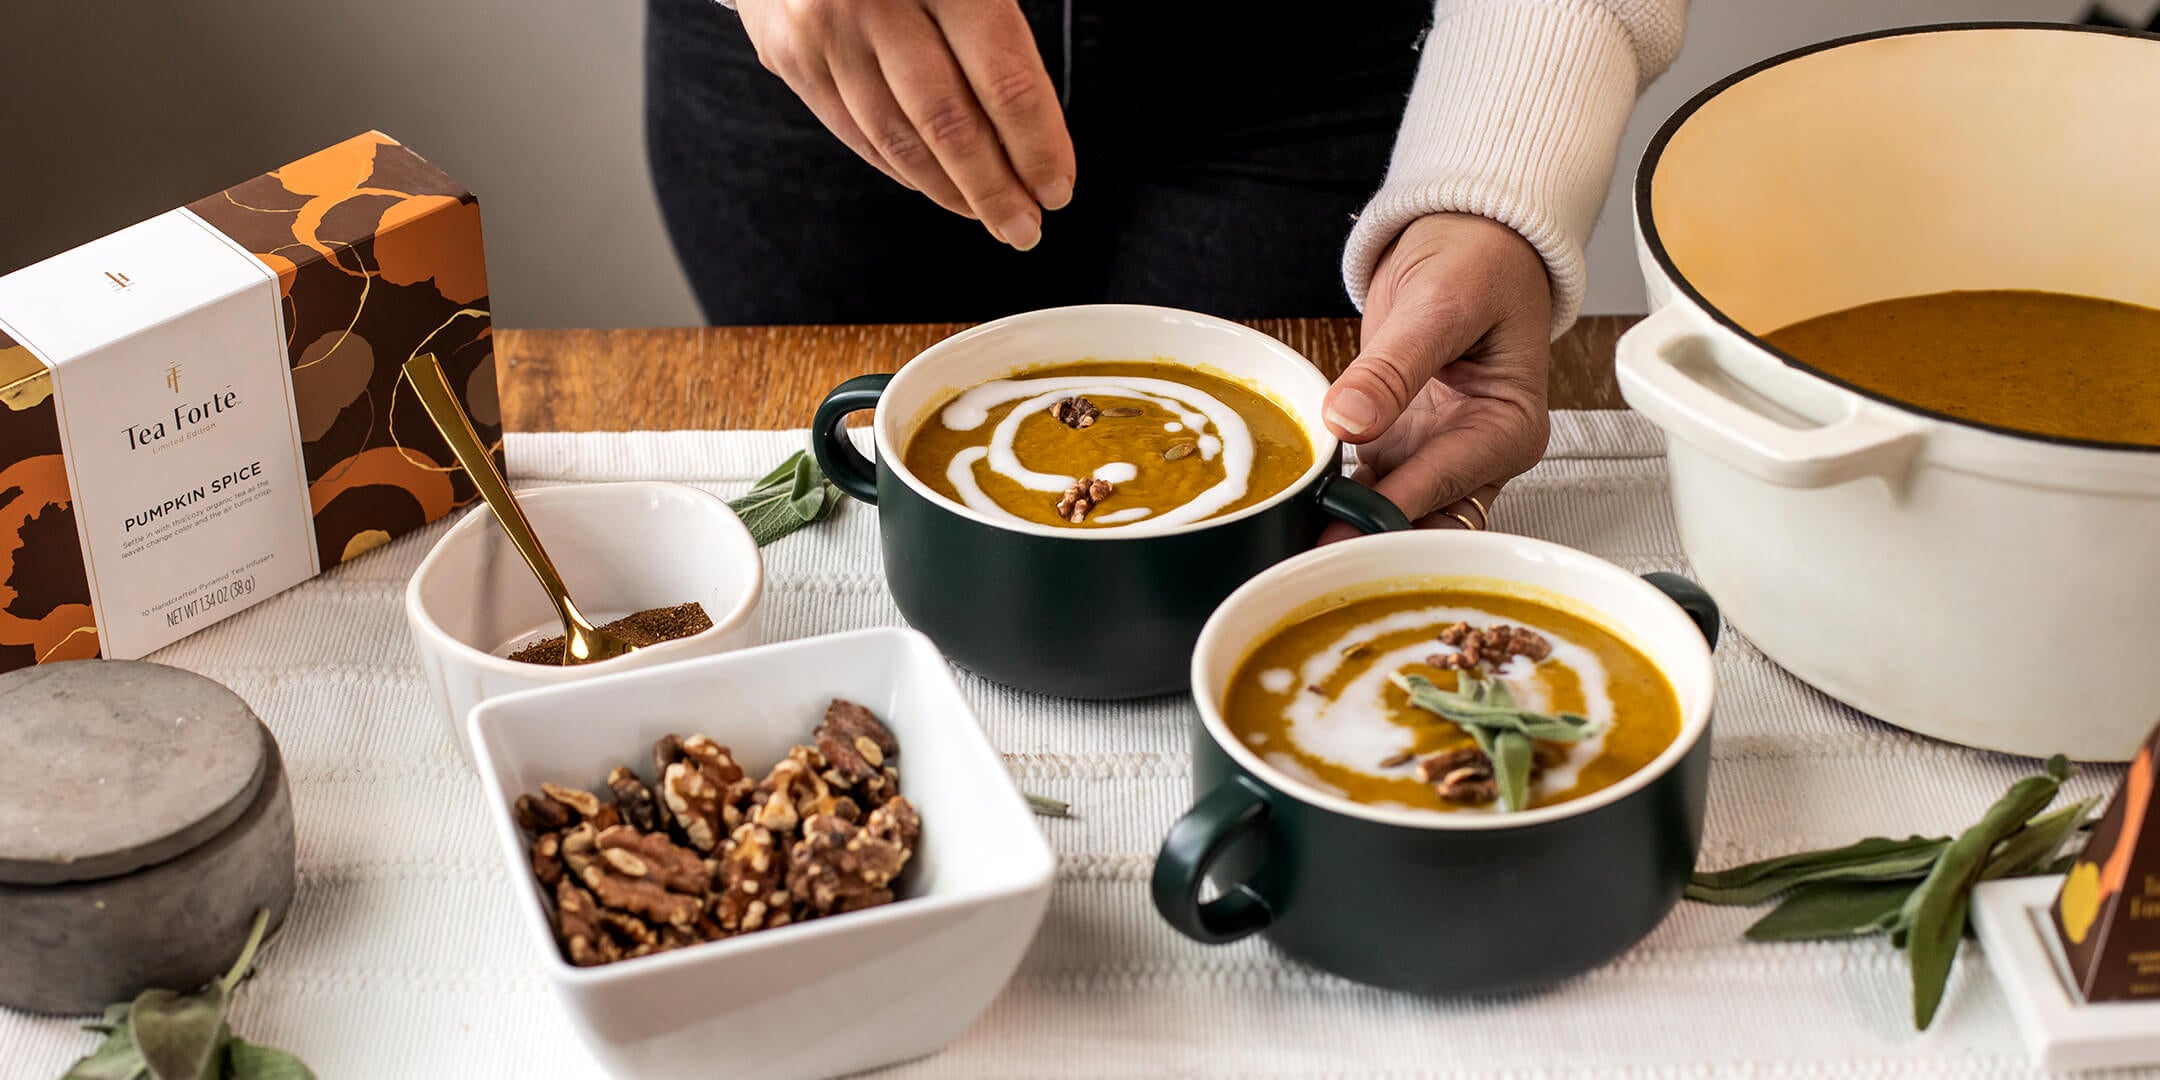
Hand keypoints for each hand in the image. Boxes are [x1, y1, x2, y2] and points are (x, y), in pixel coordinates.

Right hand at [737, 0, 1074, 249]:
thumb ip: (1000, 34)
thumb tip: (1037, 142)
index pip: (1005, 82)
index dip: (1038, 146)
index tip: (1058, 189)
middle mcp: (880, 0)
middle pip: (951, 124)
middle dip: (996, 189)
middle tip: (1025, 227)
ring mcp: (828, 31)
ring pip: (899, 139)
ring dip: (951, 192)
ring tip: (987, 216)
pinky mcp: (791, 55)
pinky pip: (856, 133)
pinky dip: (901, 168)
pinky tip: (935, 185)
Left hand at [1320, 213, 1551, 541]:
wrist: (1467, 239)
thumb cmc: (1478, 262)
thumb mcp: (1439, 303)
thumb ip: (1393, 368)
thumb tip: (1351, 419)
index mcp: (1509, 428)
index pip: (1445, 486)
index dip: (1388, 516)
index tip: (1337, 538)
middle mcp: (1479, 454)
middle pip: (1428, 523)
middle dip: (1370, 543)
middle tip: (1307, 560)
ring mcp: (1438, 455)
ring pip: (1397, 517)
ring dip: (1349, 531)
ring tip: (1292, 549)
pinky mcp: (1403, 447)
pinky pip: (1370, 491)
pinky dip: (1338, 503)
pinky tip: (1299, 515)